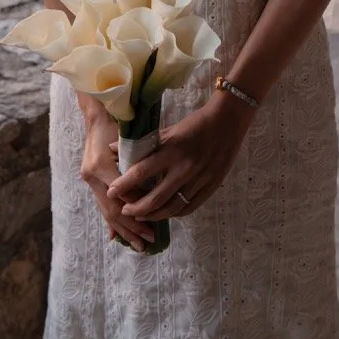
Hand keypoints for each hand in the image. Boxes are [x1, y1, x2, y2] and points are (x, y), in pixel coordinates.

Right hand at [79, 110, 155, 251]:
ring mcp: (89, 178)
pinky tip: (115, 236)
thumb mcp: (130, 142)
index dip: (136, 211)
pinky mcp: (91, 180)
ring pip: (106, 210)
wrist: (98, 115)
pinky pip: (101, 205)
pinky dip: (110, 220)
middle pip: (112, 208)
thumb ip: (137, 166)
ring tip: (138, 244)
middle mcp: (92, 174)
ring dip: (122, 229)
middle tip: (148, 240)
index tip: (152, 224)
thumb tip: (150, 193)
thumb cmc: (119, 124)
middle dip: (131, 227)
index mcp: (101, 165)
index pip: (121, 196)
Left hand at [105, 91, 253, 222]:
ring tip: (141, 215)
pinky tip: (165, 213)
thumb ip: (143, 144)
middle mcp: (183, 168)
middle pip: (155, 199)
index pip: (141, 172)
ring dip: (153, 215)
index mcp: (171, 150)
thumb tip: (114, 148)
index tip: (111, 192)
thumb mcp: (169, 130)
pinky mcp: (210, 187)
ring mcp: (198, 180)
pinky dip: (174, 214)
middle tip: (125, 210)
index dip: (124, 185)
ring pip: (171, 208)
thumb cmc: (195, 124)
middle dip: (136, 209)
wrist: (228, 122)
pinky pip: (189, 208)